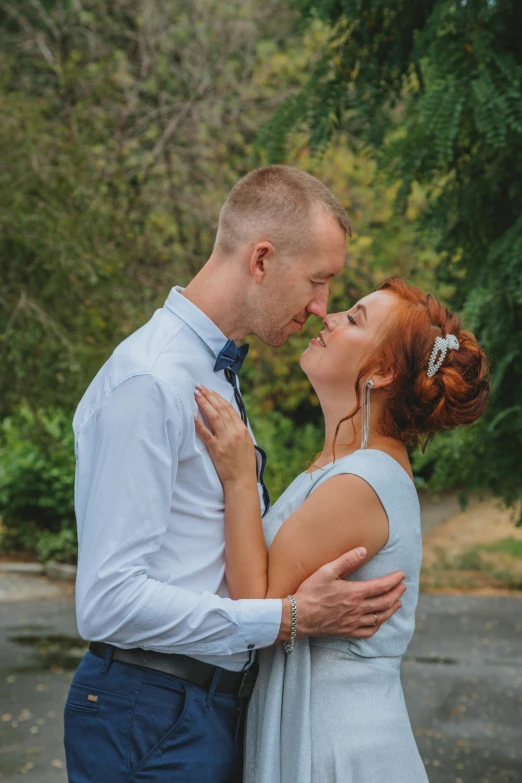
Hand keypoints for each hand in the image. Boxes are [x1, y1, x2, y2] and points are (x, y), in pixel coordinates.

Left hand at [194, 385, 256, 486]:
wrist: (242, 481)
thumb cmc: (244, 464)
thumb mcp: (246, 444)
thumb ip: (238, 431)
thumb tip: (229, 420)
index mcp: (242, 429)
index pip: (228, 408)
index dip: (218, 397)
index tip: (209, 390)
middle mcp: (235, 432)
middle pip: (220, 409)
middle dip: (208, 396)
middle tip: (198, 387)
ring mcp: (226, 440)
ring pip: (213, 417)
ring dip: (203, 404)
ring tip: (195, 395)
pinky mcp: (217, 449)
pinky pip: (205, 433)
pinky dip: (198, 423)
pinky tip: (192, 415)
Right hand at [276, 547, 405, 641]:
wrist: (298, 617)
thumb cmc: (310, 592)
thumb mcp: (326, 571)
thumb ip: (346, 560)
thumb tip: (363, 550)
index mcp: (354, 593)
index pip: (382, 586)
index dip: (394, 580)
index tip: (402, 575)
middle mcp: (358, 609)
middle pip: (385, 602)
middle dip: (397, 593)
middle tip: (403, 587)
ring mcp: (354, 622)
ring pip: (380, 617)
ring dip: (392, 609)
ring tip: (398, 602)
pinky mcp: (348, 632)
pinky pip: (369, 631)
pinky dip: (378, 625)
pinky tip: (380, 621)